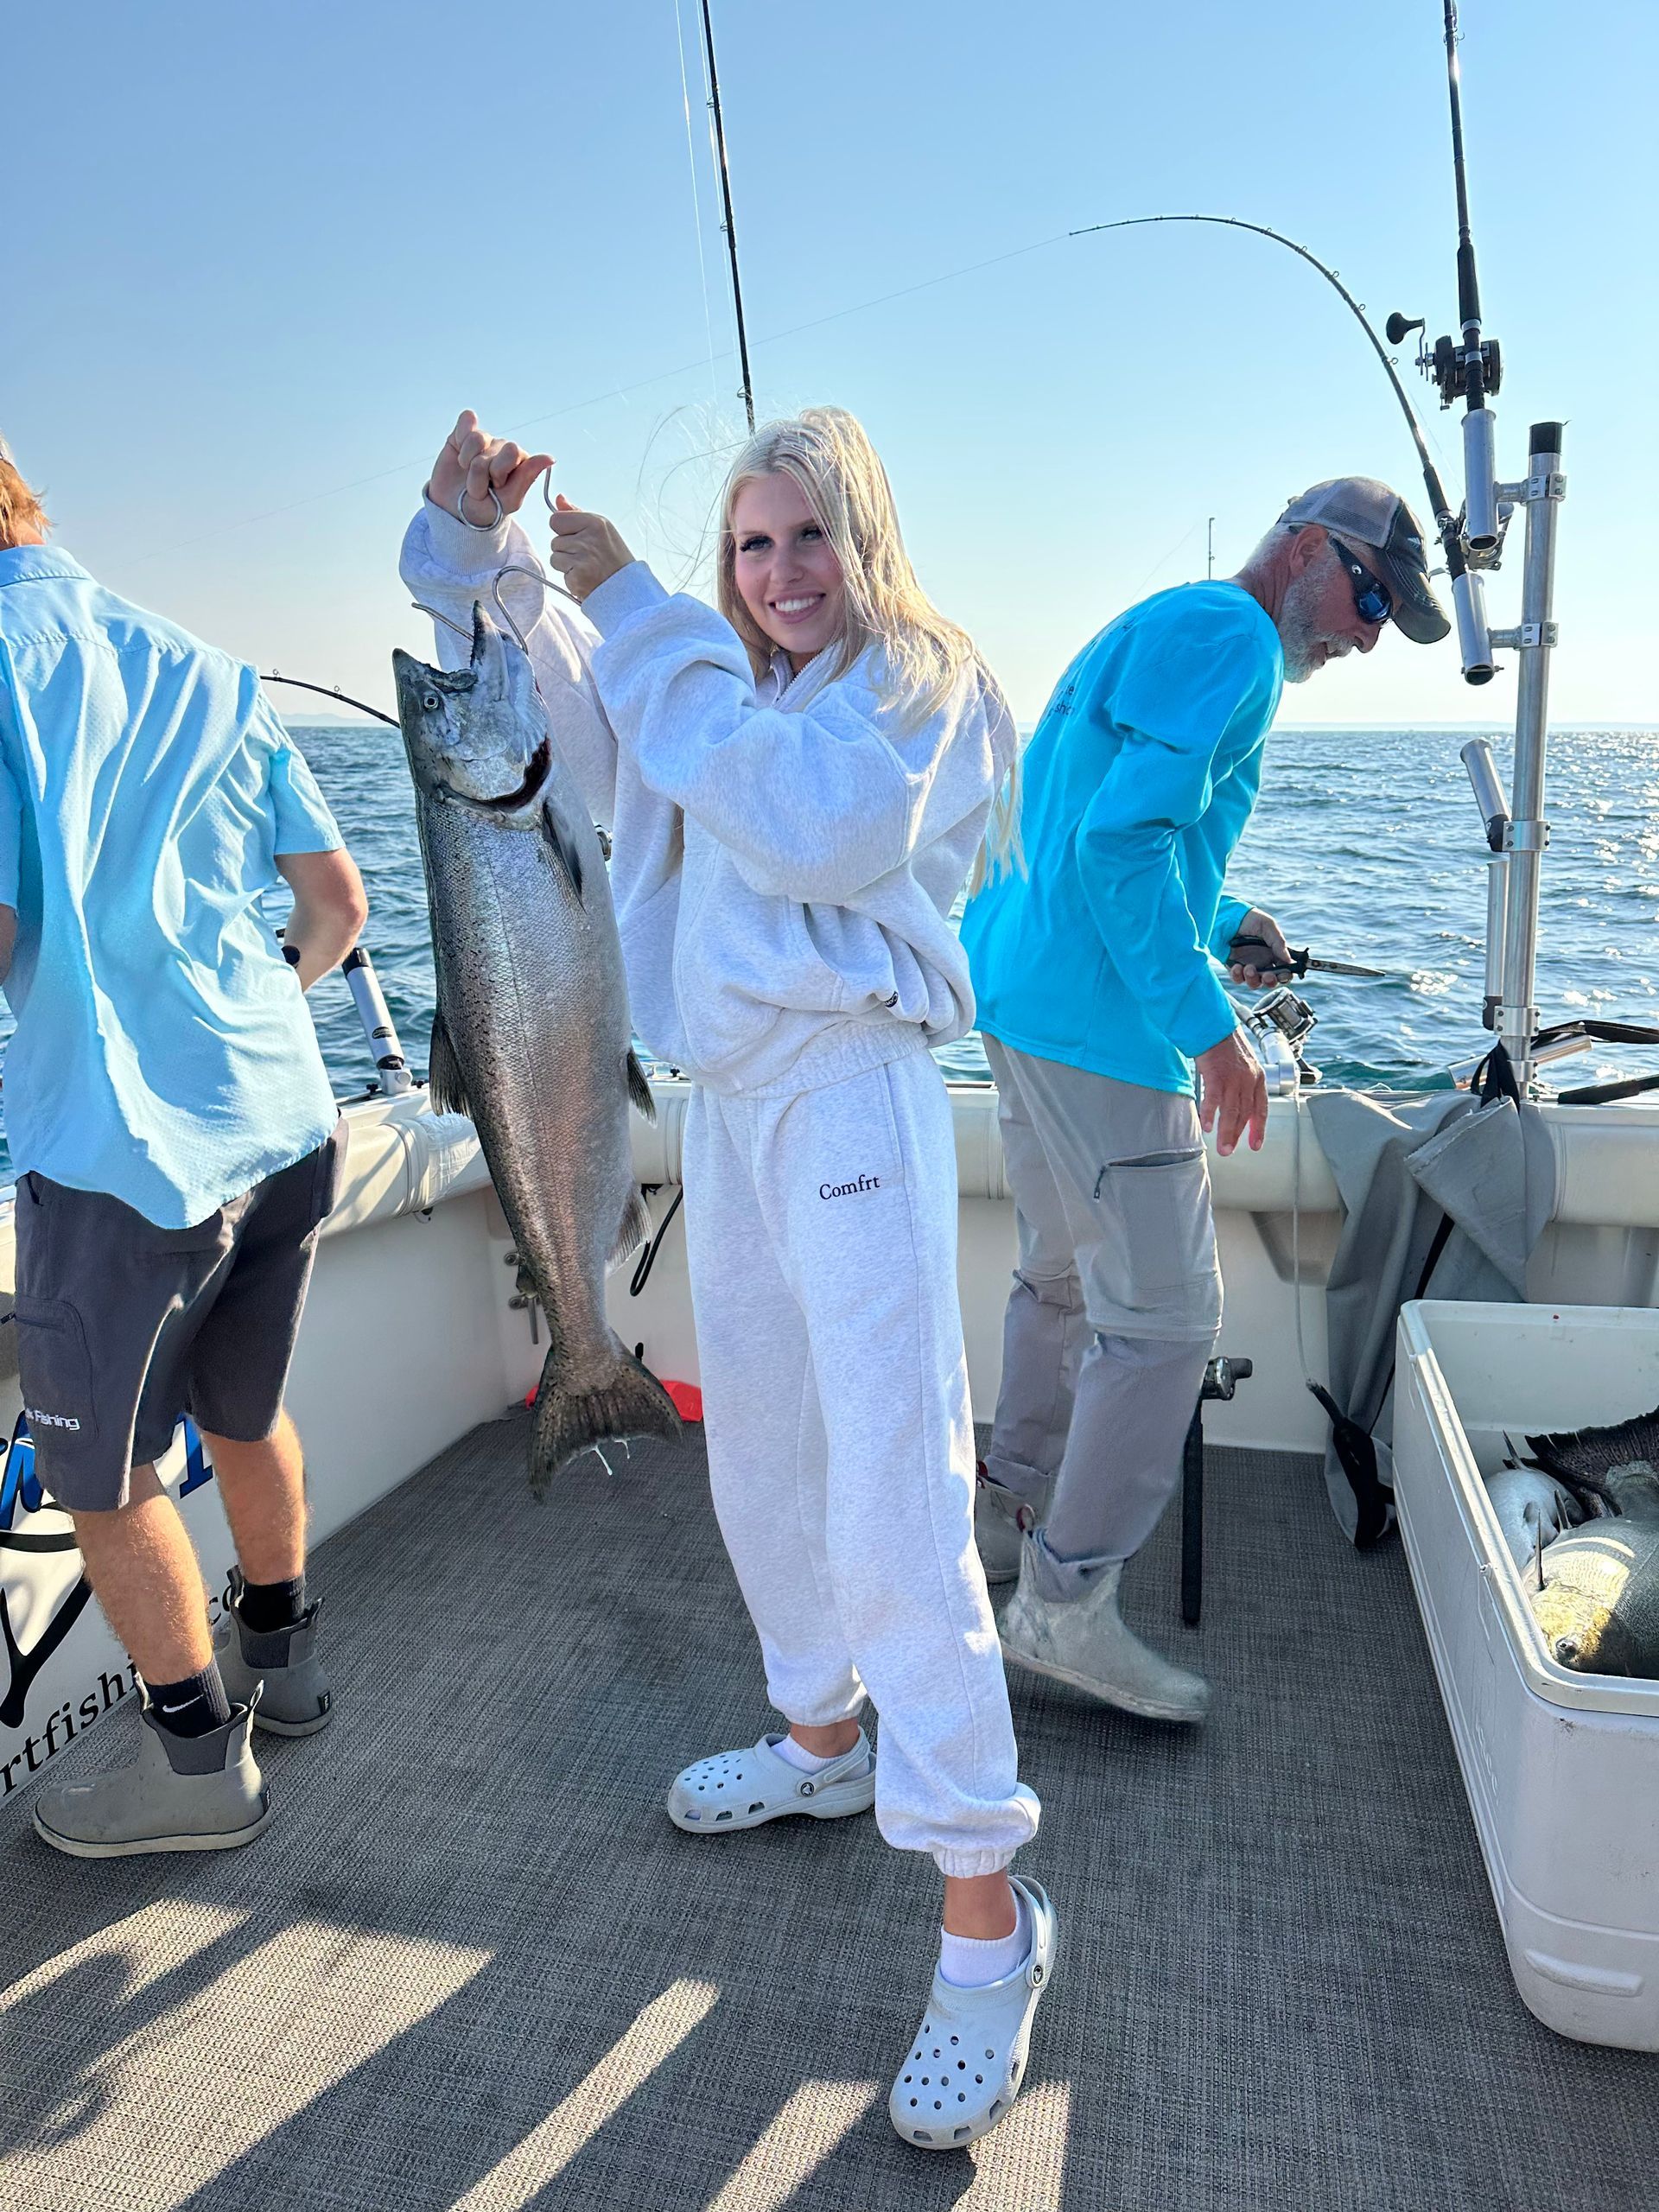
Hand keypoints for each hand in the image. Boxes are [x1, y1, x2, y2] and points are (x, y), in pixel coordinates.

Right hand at [427, 409, 551, 527]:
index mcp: (521, 463)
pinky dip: (460, 441)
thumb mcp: (508, 500)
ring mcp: (486, 440)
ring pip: (477, 438)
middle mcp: (504, 448)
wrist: (455, 512)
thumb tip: (550, 458)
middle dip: (481, 472)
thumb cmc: (485, 509)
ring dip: (468, 463)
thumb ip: (527, 477)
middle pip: (494, 448)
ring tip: (468, 476)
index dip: (498, 471)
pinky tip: (459, 457)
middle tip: (480, 487)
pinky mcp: (464, 433)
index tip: (496, 487)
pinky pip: (466, 421)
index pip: (512, 452)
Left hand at [546, 494, 634, 600]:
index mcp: (595, 523)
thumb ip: (576, 514)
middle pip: (555, 541)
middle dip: (566, 550)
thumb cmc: (614, 560)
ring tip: (585, 568)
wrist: (628, 589)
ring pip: (554, 558)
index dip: (563, 530)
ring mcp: (582, 558)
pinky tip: (585, 578)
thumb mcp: (601, 530)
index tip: (577, 538)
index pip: (556, 520)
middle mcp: (588, 539)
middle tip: (586, 557)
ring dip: (566, 565)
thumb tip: (559, 499)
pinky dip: (570, 579)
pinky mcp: (576, 577)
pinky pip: (561, 574)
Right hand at [1196, 1027, 1267, 1156]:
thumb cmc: (1225, 1044)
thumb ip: (1243, 1084)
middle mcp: (1249, 1079)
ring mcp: (1233, 1078)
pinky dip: (1210, 1115)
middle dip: (1238, 1135)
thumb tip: (1238, 1104)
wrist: (1214, 1025)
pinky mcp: (1217, 1075)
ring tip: (1222, 1147)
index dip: (1258, 1129)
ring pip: (1232, 1111)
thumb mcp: (1243, 1064)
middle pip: (1245, 1114)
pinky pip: (1214, 1100)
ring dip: (1227, 1132)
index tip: (1255, 1144)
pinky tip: (1207, 1126)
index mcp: (1258, 1077)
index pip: (1261, 1109)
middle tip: (1230, 1150)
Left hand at [1228, 906, 1293, 988]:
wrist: (1226, 915)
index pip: (1284, 970)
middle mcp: (1262, 962)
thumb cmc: (1249, 918)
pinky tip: (1237, 966)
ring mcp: (1248, 966)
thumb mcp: (1267, 926)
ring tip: (1249, 968)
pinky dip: (1238, 976)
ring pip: (1254, 983)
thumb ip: (1278, 942)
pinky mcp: (1233, 967)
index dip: (1285, 975)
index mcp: (1274, 953)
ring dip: (1253, 979)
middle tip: (1267, 975)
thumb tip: (1288, 960)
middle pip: (1270, 981)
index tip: (1284, 974)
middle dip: (1270, 981)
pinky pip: (1238, 979)